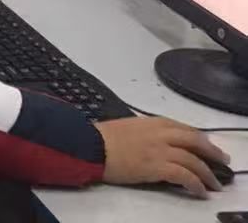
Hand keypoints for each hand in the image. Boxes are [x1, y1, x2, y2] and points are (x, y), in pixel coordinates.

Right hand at [99, 117, 228, 196]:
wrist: (90, 145)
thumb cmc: (103, 136)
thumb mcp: (128, 126)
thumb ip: (145, 130)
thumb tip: (155, 140)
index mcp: (153, 122)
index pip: (184, 128)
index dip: (199, 138)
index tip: (207, 146)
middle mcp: (161, 134)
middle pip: (195, 141)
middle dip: (212, 152)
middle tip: (222, 161)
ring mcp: (160, 150)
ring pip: (194, 160)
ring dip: (208, 173)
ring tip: (214, 184)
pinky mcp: (157, 166)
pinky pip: (184, 176)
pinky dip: (195, 184)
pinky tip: (200, 192)